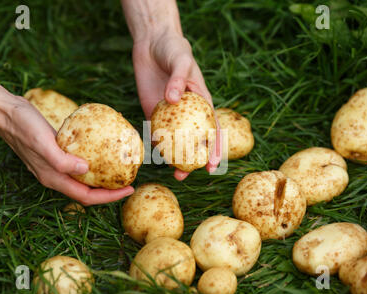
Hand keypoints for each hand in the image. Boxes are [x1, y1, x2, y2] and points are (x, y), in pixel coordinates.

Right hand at [0, 96, 133, 205]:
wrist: (7, 112)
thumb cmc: (24, 126)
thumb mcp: (43, 142)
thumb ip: (62, 160)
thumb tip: (86, 169)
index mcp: (54, 178)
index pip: (86, 196)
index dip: (109, 197)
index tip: (129, 189)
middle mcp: (55, 176)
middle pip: (87, 191)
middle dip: (109, 191)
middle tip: (129, 182)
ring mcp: (55, 166)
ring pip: (83, 179)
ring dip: (102, 179)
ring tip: (120, 171)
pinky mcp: (57, 154)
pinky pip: (79, 164)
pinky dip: (94, 163)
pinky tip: (103, 153)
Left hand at [133, 31, 220, 179]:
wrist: (153, 43)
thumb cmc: (174, 50)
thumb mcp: (181, 61)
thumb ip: (179, 80)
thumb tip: (173, 101)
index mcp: (202, 104)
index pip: (213, 131)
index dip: (215, 150)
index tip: (212, 167)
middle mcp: (188, 114)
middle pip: (194, 143)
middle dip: (192, 162)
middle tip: (184, 176)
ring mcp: (169, 115)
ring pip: (174, 142)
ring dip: (173, 159)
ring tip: (171, 174)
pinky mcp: (152, 112)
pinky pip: (154, 131)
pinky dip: (155, 144)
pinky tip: (152, 156)